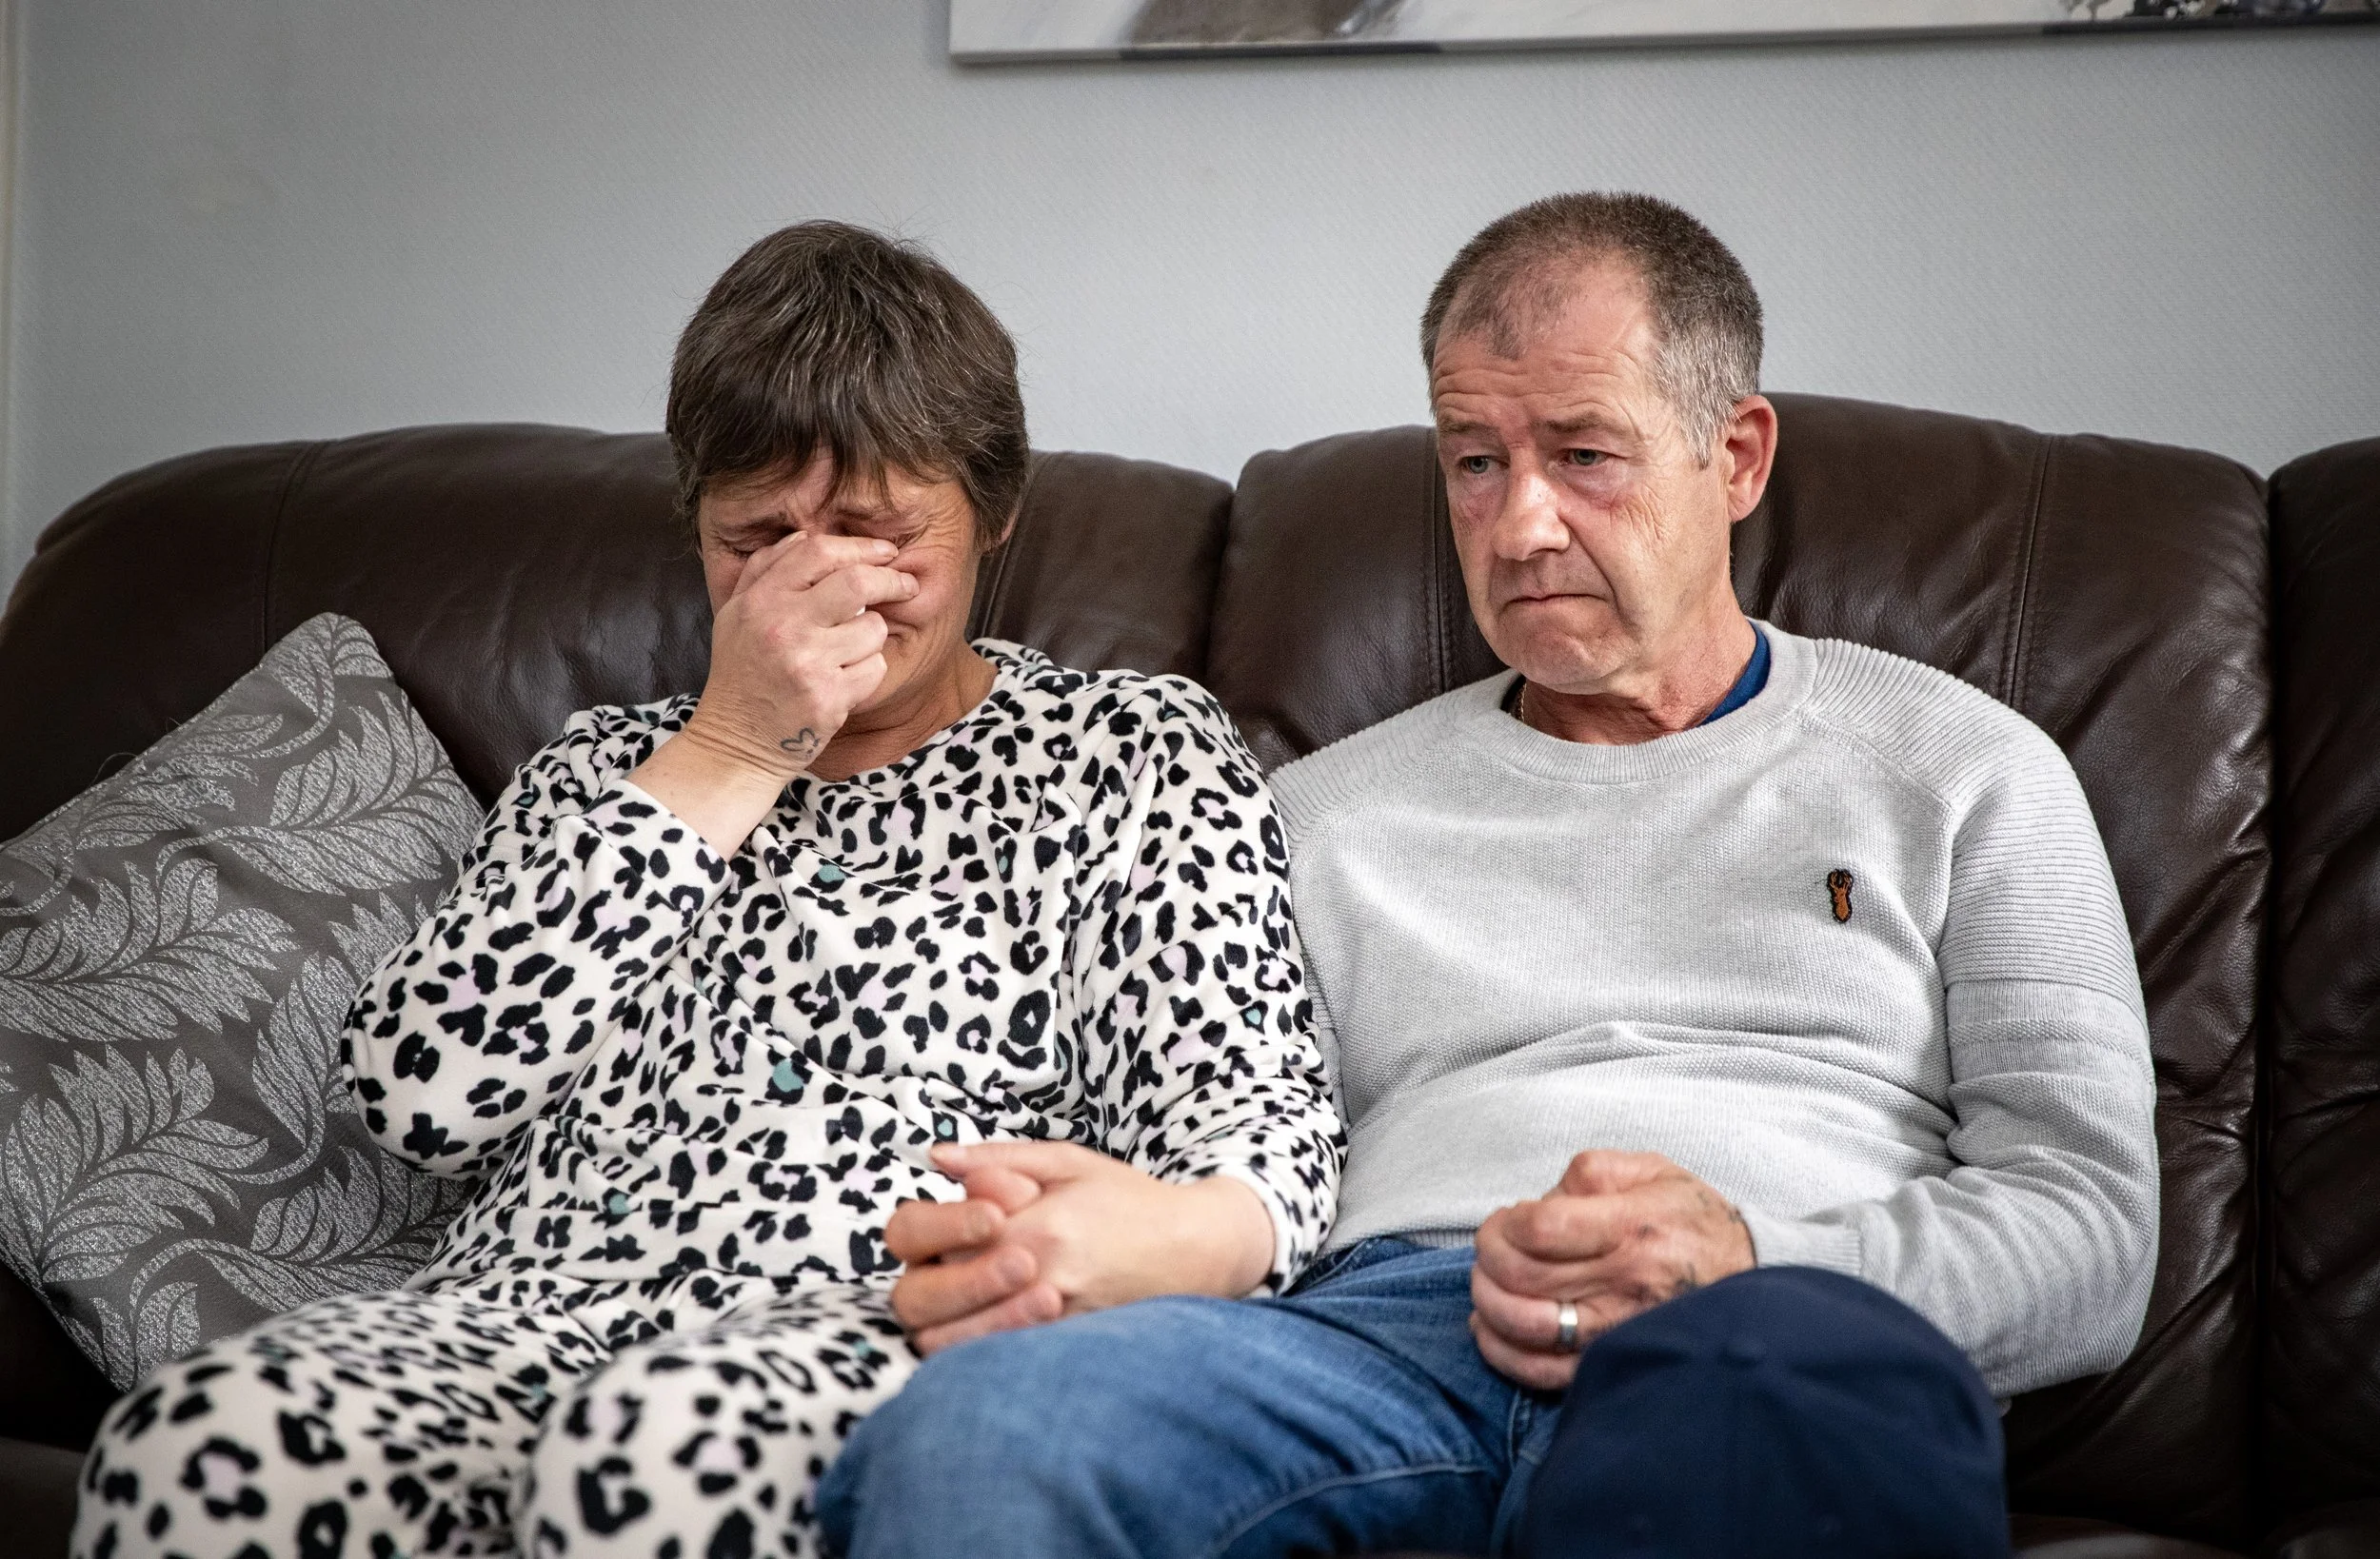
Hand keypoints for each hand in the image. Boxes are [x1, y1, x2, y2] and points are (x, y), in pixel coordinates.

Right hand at [684, 530, 917, 778]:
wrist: (735, 742)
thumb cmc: (741, 675)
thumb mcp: (736, 614)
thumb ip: (764, 570)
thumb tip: (805, 536)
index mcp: (760, 601)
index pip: (818, 552)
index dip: (861, 547)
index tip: (887, 553)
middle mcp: (783, 627)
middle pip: (857, 583)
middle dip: (892, 581)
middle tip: (906, 585)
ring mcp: (808, 664)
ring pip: (873, 628)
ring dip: (872, 636)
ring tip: (849, 650)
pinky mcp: (829, 698)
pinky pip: (875, 668)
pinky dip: (868, 671)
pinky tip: (843, 680)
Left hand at [885, 1142, 1273, 1355]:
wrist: (1196, 1249)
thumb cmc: (1128, 1200)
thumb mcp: (1067, 1162)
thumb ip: (998, 1159)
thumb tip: (937, 1155)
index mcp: (1032, 1224)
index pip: (931, 1237)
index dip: (927, 1232)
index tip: (951, 1226)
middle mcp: (1036, 1276)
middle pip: (927, 1298)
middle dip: (925, 1286)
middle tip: (946, 1272)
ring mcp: (1048, 1321)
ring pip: (948, 1343)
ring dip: (941, 1325)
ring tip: (961, 1304)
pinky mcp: (1060, 1349)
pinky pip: (990, 1362)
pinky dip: (973, 1350)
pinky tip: (985, 1327)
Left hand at [1469, 1150, 1753, 1390]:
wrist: (1750, 1278)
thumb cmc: (1693, 1221)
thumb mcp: (1653, 1172)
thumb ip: (1592, 1173)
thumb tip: (1542, 1199)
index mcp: (1631, 1228)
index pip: (1541, 1230)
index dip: (1505, 1224)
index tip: (1506, 1219)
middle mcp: (1624, 1283)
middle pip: (1524, 1278)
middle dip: (1488, 1259)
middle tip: (1489, 1247)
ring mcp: (1618, 1329)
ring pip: (1527, 1327)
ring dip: (1488, 1303)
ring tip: (1487, 1283)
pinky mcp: (1613, 1362)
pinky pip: (1544, 1372)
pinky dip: (1503, 1352)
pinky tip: (1490, 1328)